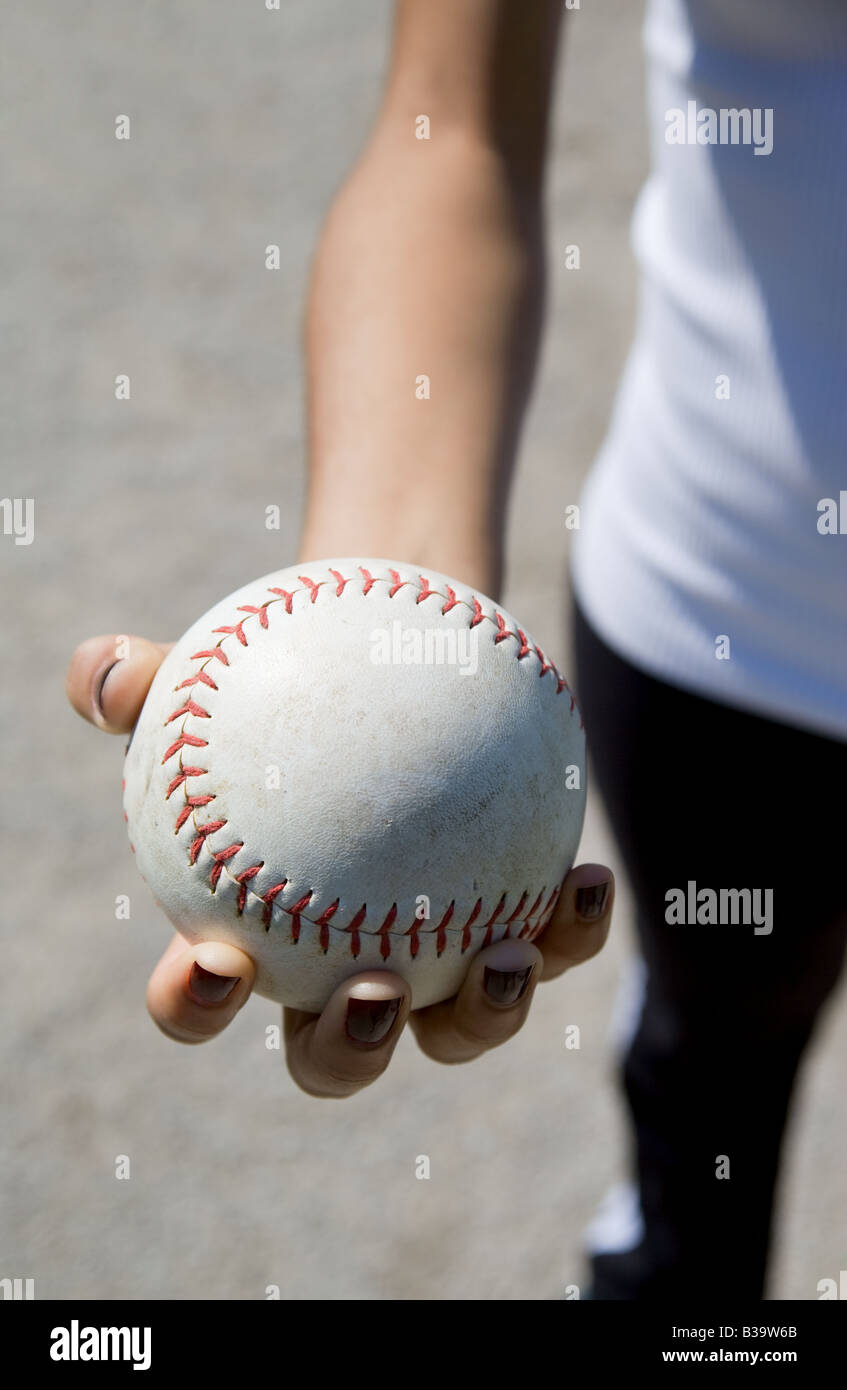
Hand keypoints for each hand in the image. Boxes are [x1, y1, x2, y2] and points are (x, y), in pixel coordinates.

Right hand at [67, 633, 612, 1096]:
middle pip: (337, 1053)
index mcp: (255, 934)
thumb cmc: (286, 671)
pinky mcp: (519, 921)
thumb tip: (102, 681)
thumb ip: (142, 679)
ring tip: (503, 957)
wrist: (393, 654)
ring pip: (459, 1026)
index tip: (214, 958)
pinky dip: (573, 928)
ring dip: (486, 1014)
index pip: (204, 996)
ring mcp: (437, 956)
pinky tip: (587, 879)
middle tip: (371, 990)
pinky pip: (551, 944)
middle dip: (351, 1049)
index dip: (197, 1006)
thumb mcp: (212, 667)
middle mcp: (343, 966)